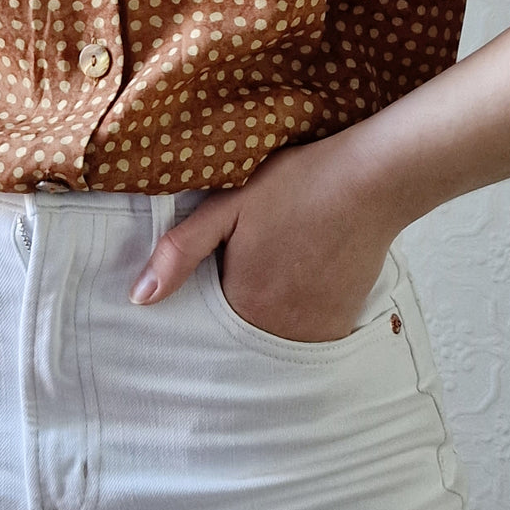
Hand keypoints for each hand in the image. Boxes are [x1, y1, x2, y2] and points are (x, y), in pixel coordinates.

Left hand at [129, 132, 405, 342]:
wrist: (369, 179)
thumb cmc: (295, 184)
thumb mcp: (228, 205)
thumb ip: (180, 251)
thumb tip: (139, 297)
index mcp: (243, 303)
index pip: (209, 313)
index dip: (213, 283)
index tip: (226, 257)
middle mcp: (279, 329)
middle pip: (243, 323)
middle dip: (242, 295)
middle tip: (260, 250)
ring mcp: (315, 330)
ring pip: (276, 328)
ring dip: (273, 305)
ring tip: (284, 257)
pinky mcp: (343, 324)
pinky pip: (308, 329)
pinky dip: (303, 309)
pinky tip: (308, 268)